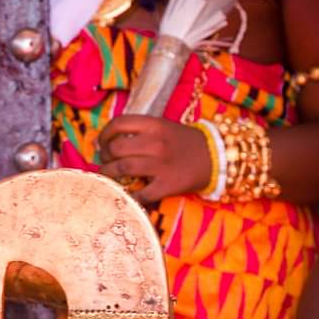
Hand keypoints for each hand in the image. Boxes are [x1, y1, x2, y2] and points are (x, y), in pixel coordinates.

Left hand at [97, 115, 211, 204]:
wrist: (216, 157)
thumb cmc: (183, 142)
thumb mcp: (163, 127)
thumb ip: (139, 132)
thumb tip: (106, 141)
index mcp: (155, 125)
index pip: (119, 123)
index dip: (104, 134)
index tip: (102, 143)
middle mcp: (157, 143)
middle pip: (116, 148)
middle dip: (105, 156)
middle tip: (106, 162)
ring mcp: (162, 165)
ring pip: (122, 168)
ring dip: (108, 174)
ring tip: (108, 176)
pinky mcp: (167, 185)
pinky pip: (139, 193)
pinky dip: (127, 195)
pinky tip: (124, 194)